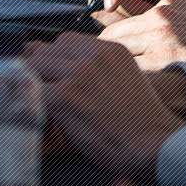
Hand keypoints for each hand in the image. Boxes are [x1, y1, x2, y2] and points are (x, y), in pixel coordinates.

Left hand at [24, 33, 185, 175]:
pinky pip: (32, 91)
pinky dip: (31, 105)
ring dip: (33, 87)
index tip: (51, 77)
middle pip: (47, 51)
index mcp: (110, 49)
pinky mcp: (66, 95)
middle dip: (40, 72)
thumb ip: (97, 69)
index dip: (54, 59)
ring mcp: (79, 73)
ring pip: (34, 67)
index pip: (65, 41)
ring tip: (40, 109)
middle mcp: (94, 55)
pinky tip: (40, 120)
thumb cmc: (141, 122)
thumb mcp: (125, 80)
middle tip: (42, 96)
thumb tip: (66, 66)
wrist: (154, 144)